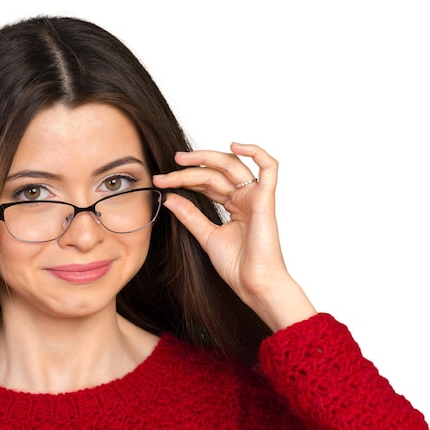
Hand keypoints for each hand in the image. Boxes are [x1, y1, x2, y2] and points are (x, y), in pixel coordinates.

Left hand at [152, 143, 315, 331]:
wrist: (253, 284)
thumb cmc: (237, 266)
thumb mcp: (205, 236)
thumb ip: (189, 215)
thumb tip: (169, 197)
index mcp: (234, 205)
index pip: (207, 182)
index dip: (184, 179)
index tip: (161, 181)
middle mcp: (245, 197)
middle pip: (216, 172)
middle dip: (190, 168)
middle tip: (167, 168)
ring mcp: (256, 197)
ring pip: (231, 166)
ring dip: (206, 159)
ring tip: (182, 160)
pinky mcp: (266, 199)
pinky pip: (269, 168)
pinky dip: (256, 152)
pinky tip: (236, 145)